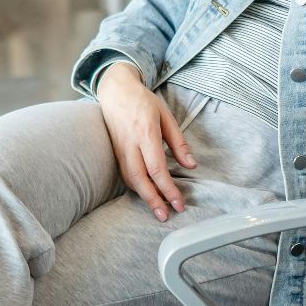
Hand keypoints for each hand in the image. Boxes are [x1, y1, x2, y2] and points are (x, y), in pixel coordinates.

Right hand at [95, 63, 196, 221]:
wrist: (115, 90)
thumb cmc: (143, 101)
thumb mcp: (166, 116)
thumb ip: (178, 143)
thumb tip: (191, 166)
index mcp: (146, 133)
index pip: (157, 168)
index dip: (168, 189)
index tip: (179, 203)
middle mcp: (130, 144)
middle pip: (139, 179)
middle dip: (153, 200)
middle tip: (165, 216)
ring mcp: (119, 148)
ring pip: (129, 179)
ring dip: (143, 197)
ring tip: (158, 210)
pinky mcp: (114, 151)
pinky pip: (124, 174)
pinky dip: (135, 187)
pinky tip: (146, 194)